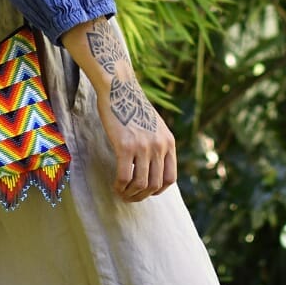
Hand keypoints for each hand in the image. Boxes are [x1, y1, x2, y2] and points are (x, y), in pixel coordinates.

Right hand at [60, 16, 177, 201]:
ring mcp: (144, 147)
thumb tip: (152, 164)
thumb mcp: (153, 125)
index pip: (170, 177)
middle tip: (130, 196)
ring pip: (141, 184)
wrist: (119, 88)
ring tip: (121, 193)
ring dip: (131, 194)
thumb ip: (156, 143)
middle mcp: (159, 146)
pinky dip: (120, 187)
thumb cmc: (131, 106)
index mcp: (168, 142)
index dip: (158, 190)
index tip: (146, 191)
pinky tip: (115, 186)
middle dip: (142, 195)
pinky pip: (125, 177)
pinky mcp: (125, 146)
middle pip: (156, 184)